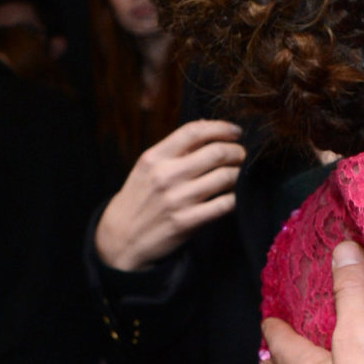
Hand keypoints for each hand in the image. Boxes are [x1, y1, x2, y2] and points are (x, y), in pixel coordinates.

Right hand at [94, 119, 245, 270]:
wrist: (122, 237)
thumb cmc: (140, 197)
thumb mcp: (147, 167)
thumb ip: (174, 149)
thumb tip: (207, 127)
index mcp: (155, 157)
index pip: (194, 131)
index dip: (221, 127)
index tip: (236, 131)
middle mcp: (166, 175)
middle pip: (216, 152)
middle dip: (237, 152)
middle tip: (241, 155)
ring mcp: (177, 200)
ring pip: (225, 177)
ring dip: (238, 175)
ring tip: (237, 176)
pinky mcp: (186, 222)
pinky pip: (224, 205)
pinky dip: (234, 198)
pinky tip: (231, 197)